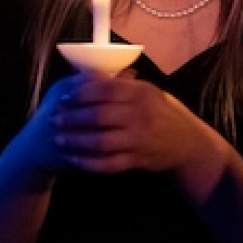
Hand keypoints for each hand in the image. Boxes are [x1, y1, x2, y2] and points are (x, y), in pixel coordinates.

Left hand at [52, 73, 227, 193]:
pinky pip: (108, 164)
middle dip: (73, 118)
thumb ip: (121, 86)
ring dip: (76, 141)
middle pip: (99, 116)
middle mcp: (141, 115)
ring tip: (60, 138)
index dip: (81, 93)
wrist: (188, 143)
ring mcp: (140, 140)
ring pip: (101, 142)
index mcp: (142, 93)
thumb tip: (86, 77)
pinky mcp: (138, 160)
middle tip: (55, 119)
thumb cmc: (161, 112)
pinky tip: (74, 159)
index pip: (106, 89)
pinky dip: (88, 163)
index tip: (64, 98)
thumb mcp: (148, 92)